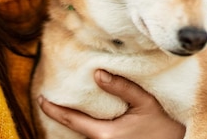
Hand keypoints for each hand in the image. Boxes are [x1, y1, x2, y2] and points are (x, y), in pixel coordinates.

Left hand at [37, 69, 185, 138]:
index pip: (71, 120)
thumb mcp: (145, 103)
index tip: (40, 98)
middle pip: (76, 131)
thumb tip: (97, 73)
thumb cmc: (166, 126)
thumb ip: (121, 87)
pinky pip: (97, 135)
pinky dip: (90, 125)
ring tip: (69, 104)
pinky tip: (91, 114)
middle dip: (62, 117)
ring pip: (86, 135)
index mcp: (106, 134)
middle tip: (50, 98)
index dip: (53, 109)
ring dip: (76, 122)